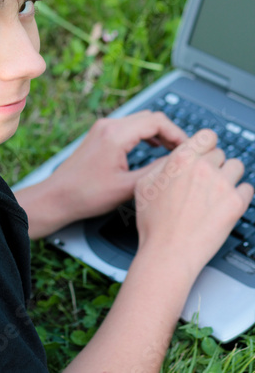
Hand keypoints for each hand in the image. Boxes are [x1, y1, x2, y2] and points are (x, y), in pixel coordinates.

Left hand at [48, 111, 186, 223]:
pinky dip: (144, 134)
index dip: (177, 133)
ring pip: (140, 121)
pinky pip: (129, 127)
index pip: (157, 121)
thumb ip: (155, 172)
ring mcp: (103, 128)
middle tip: (183, 150)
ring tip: (172, 150)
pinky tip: (153, 147)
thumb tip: (177, 162)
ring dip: (158, 132)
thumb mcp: (127, 187)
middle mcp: (109, 125)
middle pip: (150, 117)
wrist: (58, 196)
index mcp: (116, 134)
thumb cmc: (86, 194)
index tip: (188, 147)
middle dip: (170, 131)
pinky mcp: (100, 134)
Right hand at [134, 128, 253, 280]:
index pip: (206, 136)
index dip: (206, 145)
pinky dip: (239, 195)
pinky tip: (226, 204)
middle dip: (214, 164)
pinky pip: (247, 188)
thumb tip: (174, 159)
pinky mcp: (236, 203)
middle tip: (205, 181)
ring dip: (229, 176)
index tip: (206, 152)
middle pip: (221, 153)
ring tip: (218, 191)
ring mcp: (222, 184)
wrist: (168, 253)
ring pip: (237, 166)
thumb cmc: (154, 223)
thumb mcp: (144, 184)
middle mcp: (204, 167)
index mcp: (181, 159)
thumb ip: (162, 165)